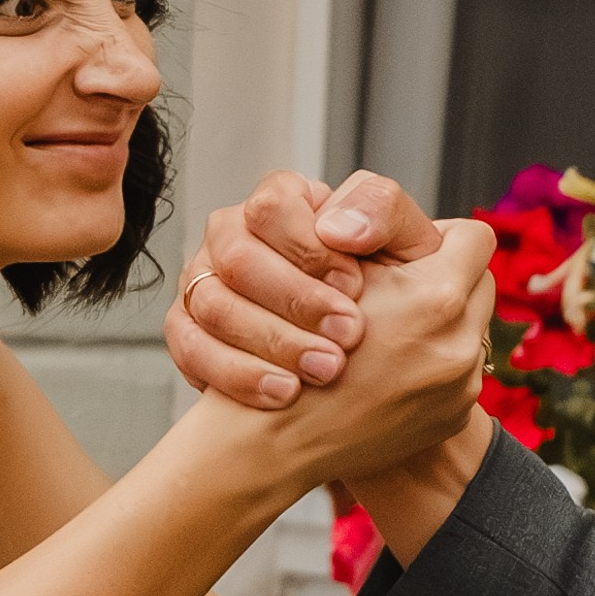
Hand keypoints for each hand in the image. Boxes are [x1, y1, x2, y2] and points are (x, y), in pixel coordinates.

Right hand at [170, 168, 443, 409]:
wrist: (376, 359)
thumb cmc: (390, 292)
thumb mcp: (407, 243)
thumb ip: (383, 211)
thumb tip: (338, 227)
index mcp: (283, 204)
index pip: (272, 204)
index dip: (310, 247)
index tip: (355, 285)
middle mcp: (233, 236)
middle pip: (238, 256)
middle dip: (296, 300)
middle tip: (349, 335)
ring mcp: (204, 283)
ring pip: (214, 304)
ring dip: (273, 341)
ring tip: (325, 370)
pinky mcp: (188, 333)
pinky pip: (192, 349)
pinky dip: (239, 374)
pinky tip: (284, 391)